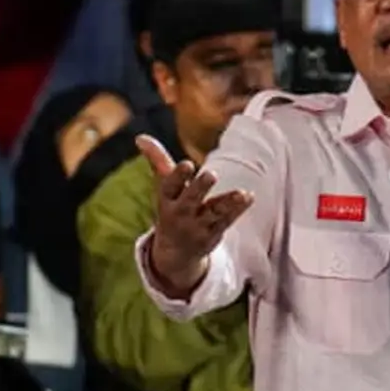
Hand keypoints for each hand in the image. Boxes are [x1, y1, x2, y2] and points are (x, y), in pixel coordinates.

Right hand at [138, 135, 252, 288]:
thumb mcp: (164, 188)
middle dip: (200, 188)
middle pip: (191, 200)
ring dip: (227, 203)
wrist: (175, 252)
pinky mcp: (214, 234)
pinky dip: (238, 210)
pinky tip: (249, 197)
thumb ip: (158, 161)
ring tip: (241, 194)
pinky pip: (227, 221)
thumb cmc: (171, 209)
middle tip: (211, 174)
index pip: (170, 187)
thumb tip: (140, 137)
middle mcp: (181, 213)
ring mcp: (198, 226)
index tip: (187, 164)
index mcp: (166, 200)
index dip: (178, 176)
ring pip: (214, 213)